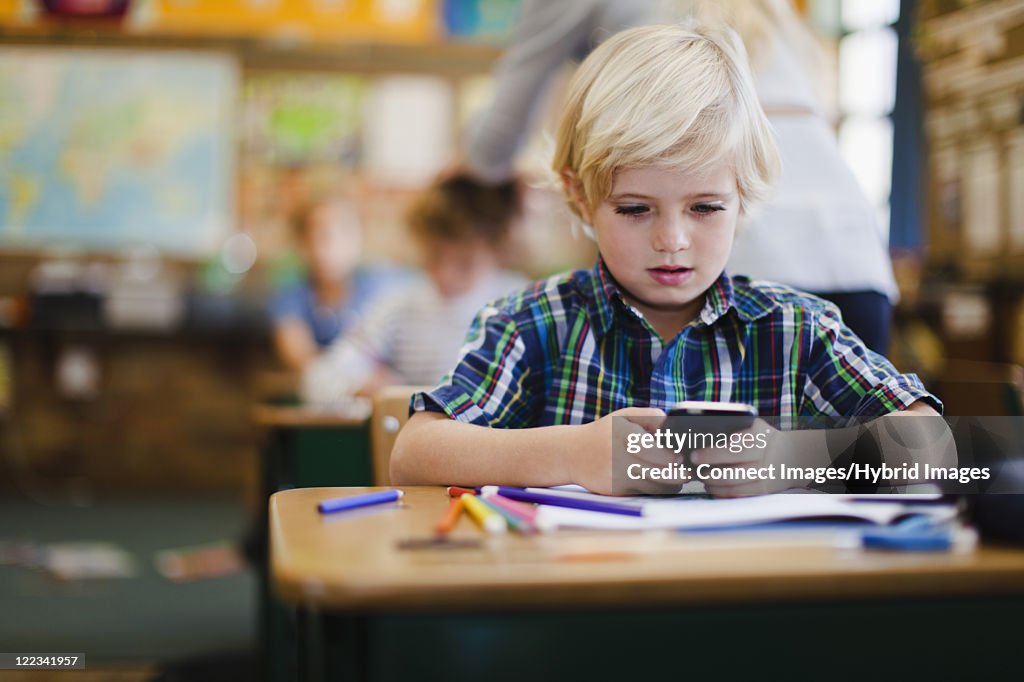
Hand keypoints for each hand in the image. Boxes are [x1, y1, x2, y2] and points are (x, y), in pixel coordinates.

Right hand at [568, 408, 686, 495]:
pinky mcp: (615, 490)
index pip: (652, 448)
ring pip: (655, 485)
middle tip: (686, 471)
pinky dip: (656, 489)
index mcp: (622, 433)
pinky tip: (660, 482)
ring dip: (671, 484)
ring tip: (678, 477)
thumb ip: (651, 417)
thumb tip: (674, 427)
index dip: (670, 455)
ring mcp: (616, 475)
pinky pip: (644, 493)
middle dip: (677, 473)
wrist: (571, 454)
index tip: (680, 456)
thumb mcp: (624, 416)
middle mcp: (617, 455)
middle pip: (659, 471)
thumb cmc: (604, 433)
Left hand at [690, 419, 786, 496]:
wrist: (793, 455)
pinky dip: (724, 493)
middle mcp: (765, 460)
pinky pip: (740, 495)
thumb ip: (734, 428)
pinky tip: (714, 489)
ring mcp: (765, 477)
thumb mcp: (755, 427)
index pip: (733, 448)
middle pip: (731, 472)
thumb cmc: (764, 438)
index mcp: (761, 439)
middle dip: (709, 473)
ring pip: (733, 485)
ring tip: (702, 479)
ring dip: (714, 484)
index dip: (712, 454)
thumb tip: (703, 434)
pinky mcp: (765, 490)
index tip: (694, 456)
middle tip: (695, 471)